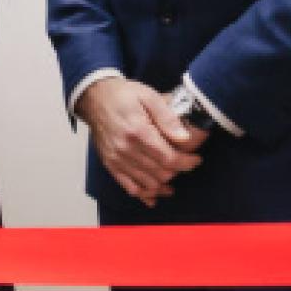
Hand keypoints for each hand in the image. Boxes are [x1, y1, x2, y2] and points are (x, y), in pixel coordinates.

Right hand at [73, 77, 204, 206]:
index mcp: (138, 132)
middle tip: (185, 163)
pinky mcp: (110, 164)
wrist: (94, 98)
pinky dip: (144, 194)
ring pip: (147, 183)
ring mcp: (117, 159)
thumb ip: (168, 118)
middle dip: (178, 171)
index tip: (196, 159)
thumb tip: (184, 138)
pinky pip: (129, 187)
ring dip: (164, 185)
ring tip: (174, 179)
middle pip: (160, 173)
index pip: (169, 158)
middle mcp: (126, 149)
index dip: (187, 163)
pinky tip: (155, 195)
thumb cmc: (123, 95)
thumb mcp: (149, 97)